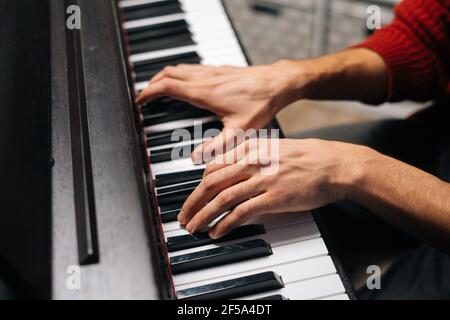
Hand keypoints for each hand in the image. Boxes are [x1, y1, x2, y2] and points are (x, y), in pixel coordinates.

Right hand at [135, 61, 313, 160]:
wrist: (279, 83)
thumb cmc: (262, 104)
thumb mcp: (240, 131)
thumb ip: (217, 147)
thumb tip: (196, 159)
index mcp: (205, 93)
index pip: (167, 86)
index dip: (149, 92)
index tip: (140, 100)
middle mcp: (205, 79)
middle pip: (168, 73)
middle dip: (152, 83)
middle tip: (144, 95)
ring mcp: (212, 71)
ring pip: (179, 68)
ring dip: (164, 76)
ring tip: (157, 88)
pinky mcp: (220, 69)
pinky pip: (192, 67)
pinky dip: (179, 73)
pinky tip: (184, 82)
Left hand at [178, 138, 376, 238]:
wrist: (333, 164)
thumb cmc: (307, 158)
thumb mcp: (273, 149)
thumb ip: (251, 160)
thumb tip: (233, 177)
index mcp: (250, 147)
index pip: (214, 166)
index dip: (198, 185)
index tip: (193, 197)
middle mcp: (252, 161)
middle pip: (211, 183)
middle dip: (193, 202)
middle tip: (184, 216)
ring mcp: (262, 179)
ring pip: (221, 198)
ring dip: (203, 215)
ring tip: (194, 227)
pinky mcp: (273, 197)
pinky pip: (241, 212)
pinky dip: (225, 223)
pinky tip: (217, 232)